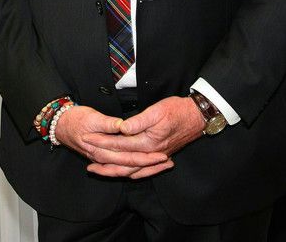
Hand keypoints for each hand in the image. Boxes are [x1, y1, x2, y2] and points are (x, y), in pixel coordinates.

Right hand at [54, 105, 168, 177]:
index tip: (162, 153)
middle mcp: (104, 158)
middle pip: (131, 166)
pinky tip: (142, 167)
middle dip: (150, 165)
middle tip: (167, 161)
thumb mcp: (92, 117)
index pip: (129, 157)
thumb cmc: (76, 119)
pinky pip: (120, 168)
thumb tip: (123, 127)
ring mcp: (103, 159)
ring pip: (127, 170)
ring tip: (162, 165)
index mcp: (102, 149)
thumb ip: (108, 124)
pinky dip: (134, 169)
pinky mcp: (103, 157)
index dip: (147, 156)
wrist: (60, 125)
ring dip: (145, 169)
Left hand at [85, 95, 204, 179]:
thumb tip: (121, 128)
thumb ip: (138, 121)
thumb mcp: (157, 111)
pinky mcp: (160, 156)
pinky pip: (143, 171)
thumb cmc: (177, 111)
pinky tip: (124, 173)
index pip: (119, 145)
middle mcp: (151, 154)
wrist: (197, 117)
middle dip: (104, 162)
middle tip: (87, 162)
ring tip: (98, 171)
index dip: (102, 142)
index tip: (88, 140)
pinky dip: (131, 174)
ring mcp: (156, 157)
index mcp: (148, 142)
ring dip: (114, 172)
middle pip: (123, 163)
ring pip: (132, 171)